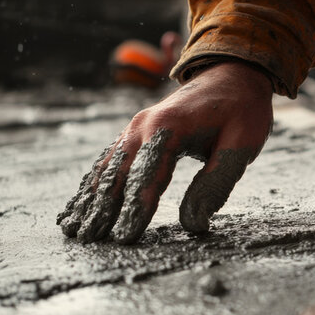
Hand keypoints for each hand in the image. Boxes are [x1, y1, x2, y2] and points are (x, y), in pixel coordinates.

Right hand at [57, 61, 273, 243]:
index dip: (136, 210)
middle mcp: (143, 125)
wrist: (233, 72)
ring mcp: (135, 127)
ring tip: (72, 229)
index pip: (147, 176)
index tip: (124, 240)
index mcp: (170, 127)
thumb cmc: (242, 110)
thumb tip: (194, 224)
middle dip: (102, 210)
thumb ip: (216, 184)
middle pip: (117, 174)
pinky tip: (78, 205)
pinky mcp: (135, 132)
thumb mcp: (241, 144)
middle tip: (88, 242)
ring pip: (106, 168)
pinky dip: (93, 184)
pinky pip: (109, 160)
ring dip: (89, 199)